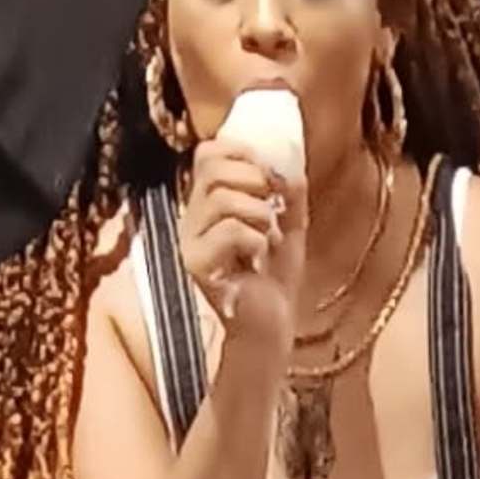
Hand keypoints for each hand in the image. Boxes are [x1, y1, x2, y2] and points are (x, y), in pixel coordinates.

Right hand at [188, 134, 306, 354]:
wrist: (271, 328)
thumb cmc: (275, 279)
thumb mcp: (289, 224)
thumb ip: (289, 190)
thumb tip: (288, 161)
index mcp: (208, 203)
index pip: (207, 154)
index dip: (240, 150)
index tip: (270, 173)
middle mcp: (192, 218)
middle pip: (211, 167)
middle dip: (253, 178)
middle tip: (273, 207)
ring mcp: (190, 242)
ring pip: (221, 198)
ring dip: (259, 214)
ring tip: (271, 239)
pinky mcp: (195, 266)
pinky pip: (228, 231)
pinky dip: (255, 239)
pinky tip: (260, 260)